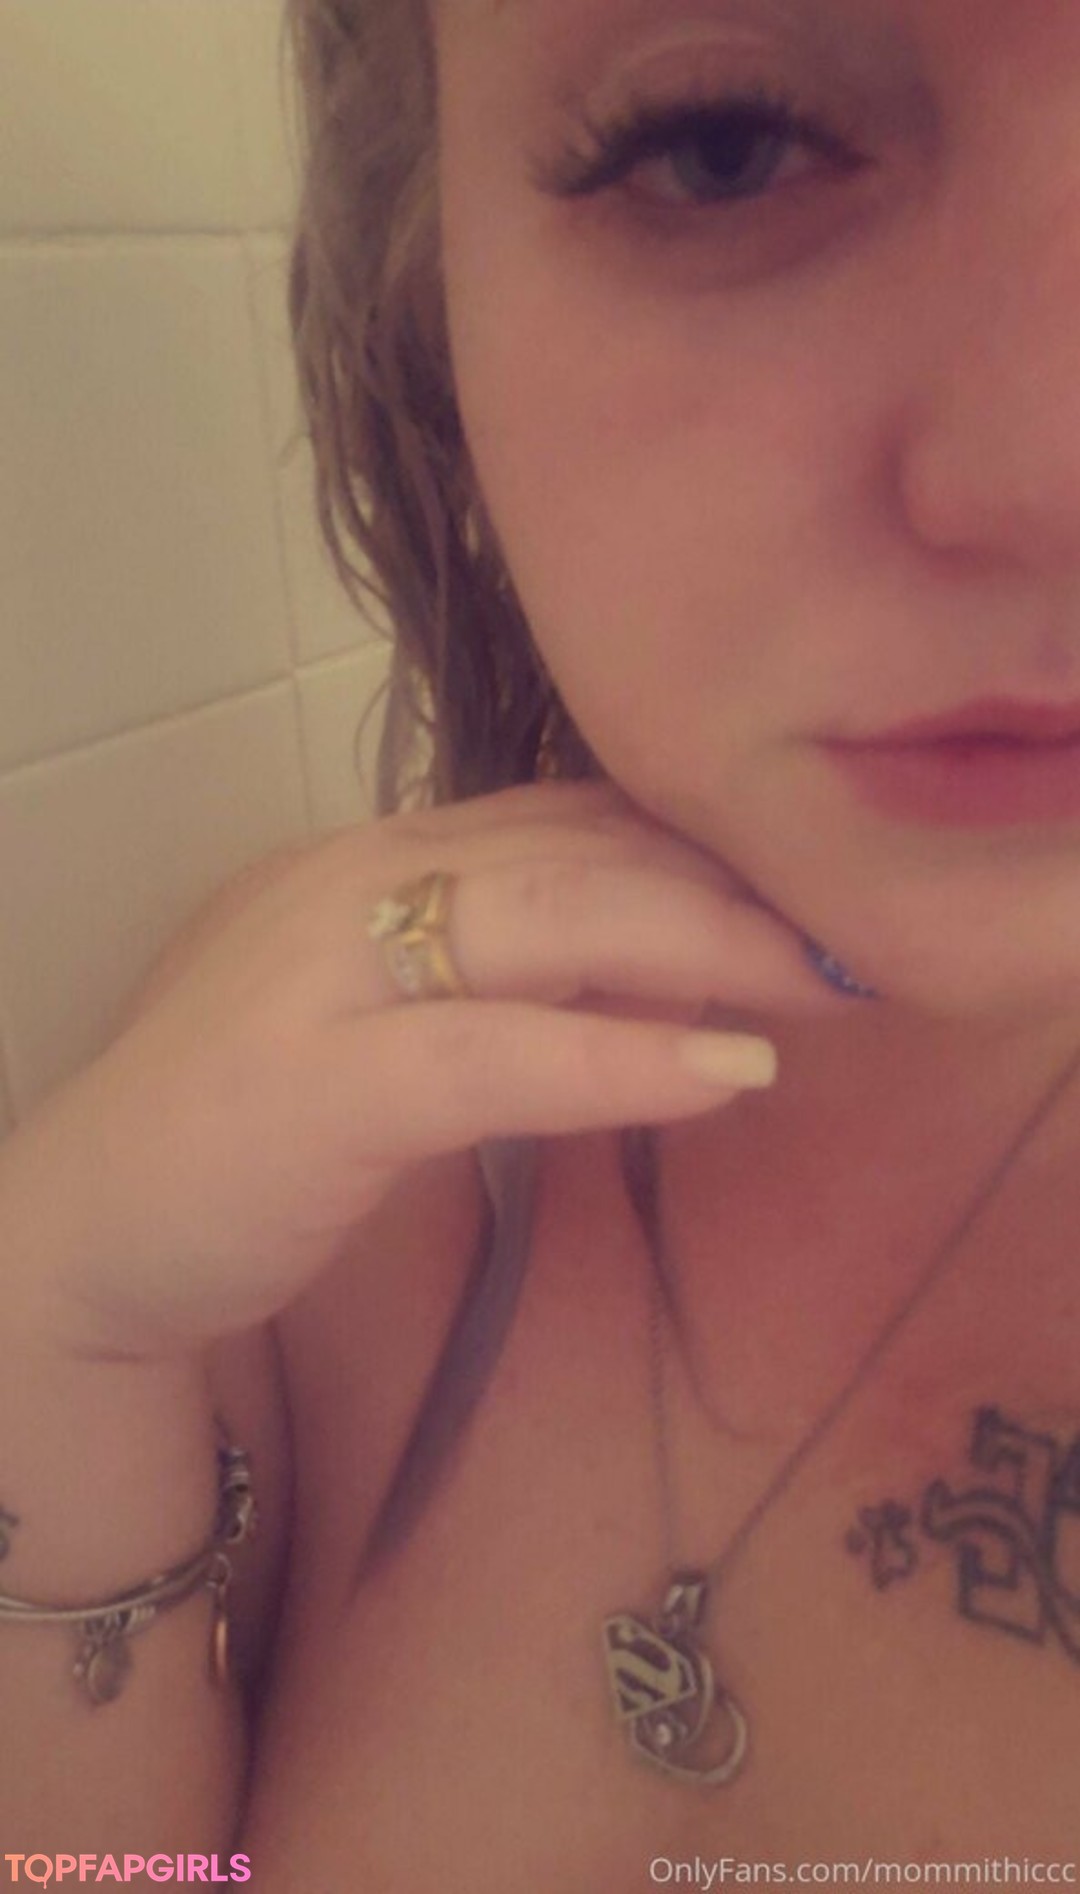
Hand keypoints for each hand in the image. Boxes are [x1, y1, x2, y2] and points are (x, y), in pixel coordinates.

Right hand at [3, 780, 845, 1355]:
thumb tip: (650, 976)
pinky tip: (726, 1073)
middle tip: (855, 928)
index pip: (558, 814)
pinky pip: (497, 1050)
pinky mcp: (318, 1081)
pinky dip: (623, 1055)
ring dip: (708, 941)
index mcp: (364, 861)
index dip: (691, 841)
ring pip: (550, 915)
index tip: (801, 882)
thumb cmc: (237, 1137)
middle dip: (728, 880)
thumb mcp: (377, 1021)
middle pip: (575, 846)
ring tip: (824, 981)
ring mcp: (325, 971)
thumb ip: (491, 980)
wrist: (76, 1242)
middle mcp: (347, 880)